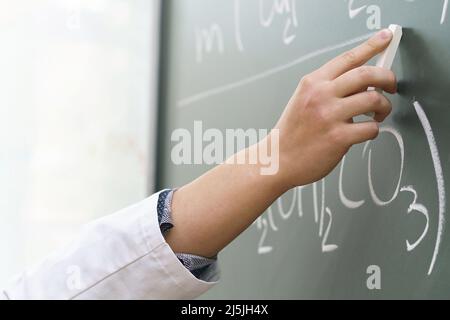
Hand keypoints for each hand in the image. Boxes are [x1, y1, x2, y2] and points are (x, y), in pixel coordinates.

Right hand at [273, 28, 396, 188]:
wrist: (279, 159)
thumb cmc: (293, 132)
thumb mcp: (304, 99)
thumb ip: (329, 88)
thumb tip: (363, 81)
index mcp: (313, 83)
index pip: (348, 58)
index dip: (372, 45)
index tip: (386, 37)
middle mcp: (321, 95)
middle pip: (367, 74)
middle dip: (388, 77)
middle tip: (391, 85)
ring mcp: (330, 116)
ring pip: (374, 100)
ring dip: (384, 107)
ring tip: (378, 114)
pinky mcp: (338, 137)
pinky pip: (371, 128)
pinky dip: (373, 130)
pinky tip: (363, 132)